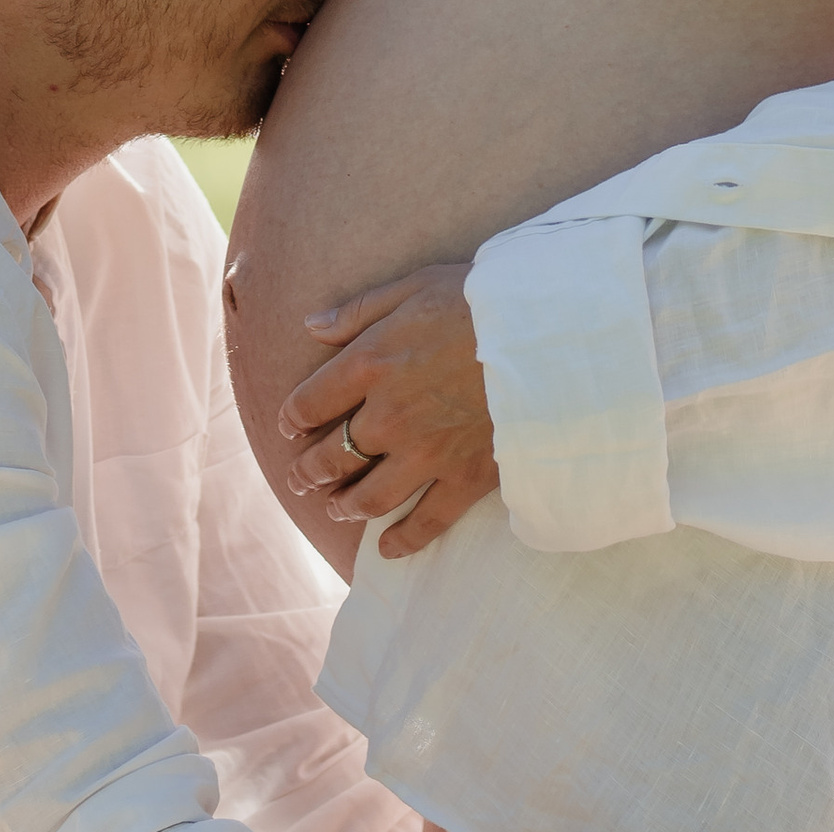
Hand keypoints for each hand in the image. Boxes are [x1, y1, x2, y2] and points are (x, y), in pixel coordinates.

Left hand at [275, 263, 498, 559]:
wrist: (544, 337)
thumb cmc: (477, 301)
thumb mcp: (411, 287)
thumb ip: (358, 311)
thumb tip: (311, 325)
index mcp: (371, 364)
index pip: (312, 401)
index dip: (293, 417)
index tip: (289, 426)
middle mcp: (389, 416)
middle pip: (334, 455)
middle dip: (310, 470)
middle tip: (301, 478)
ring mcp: (426, 453)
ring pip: (370, 496)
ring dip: (345, 505)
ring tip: (335, 507)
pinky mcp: (465, 479)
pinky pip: (425, 522)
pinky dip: (402, 541)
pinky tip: (387, 547)